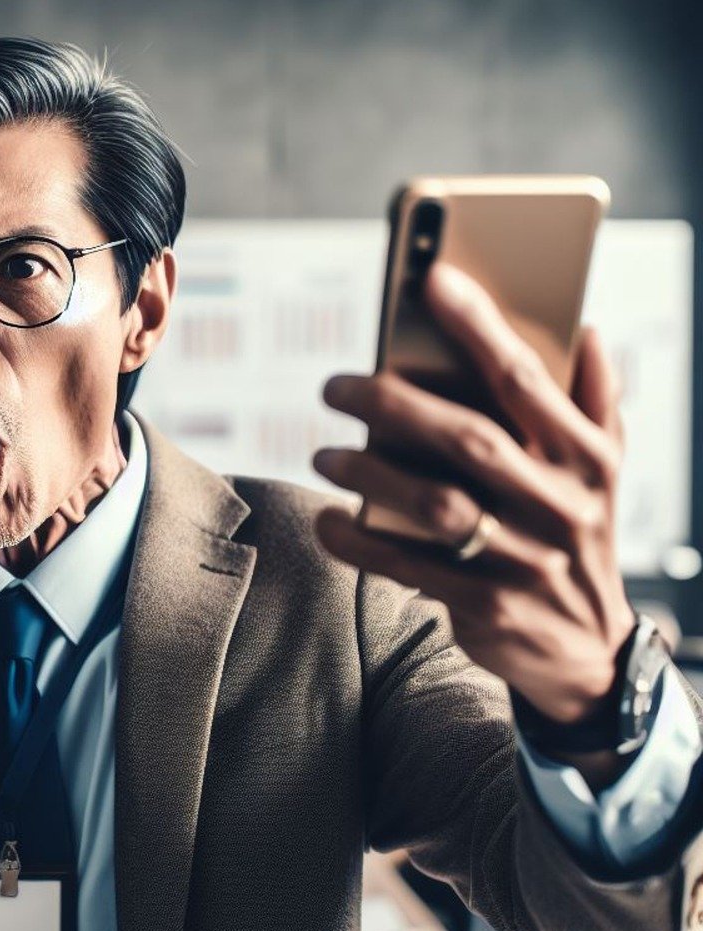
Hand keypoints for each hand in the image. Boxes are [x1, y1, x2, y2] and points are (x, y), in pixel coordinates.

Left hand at [312, 261, 634, 736]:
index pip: (527, 379)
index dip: (480, 326)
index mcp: (587, 457)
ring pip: (437, 505)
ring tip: (325, 455)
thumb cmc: (580, 536)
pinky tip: (327, 520)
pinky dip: (361, 543)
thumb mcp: (606, 471)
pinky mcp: (489, 607)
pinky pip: (410, 567)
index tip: (431, 279)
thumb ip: (596, 400)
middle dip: (395, 405)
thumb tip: (584, 327)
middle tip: (336, 386)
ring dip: (370, 474)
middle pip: (470, 440)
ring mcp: (526, 559)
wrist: (591, 651)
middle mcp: (561, 504)